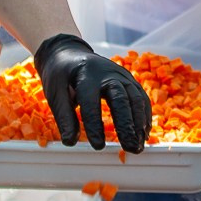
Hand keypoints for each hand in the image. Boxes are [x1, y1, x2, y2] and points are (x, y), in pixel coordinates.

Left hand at [34, 34, 150, 151]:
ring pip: (135, 98)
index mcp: (85, 75)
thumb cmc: (61, 75)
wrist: (70, 53)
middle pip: (121, 99)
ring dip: (139, 123)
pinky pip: (140, 97)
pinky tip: (143, 134)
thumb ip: (64, 117)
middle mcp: (107, 73)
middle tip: (130, 148)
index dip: (95, 125)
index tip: (98, 146)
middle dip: (127, 125)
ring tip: (138, 146)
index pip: (91, 102)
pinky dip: (144, 116)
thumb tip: (70, 142)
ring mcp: (121, 75)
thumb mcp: (55, 93)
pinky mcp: (128, 80)